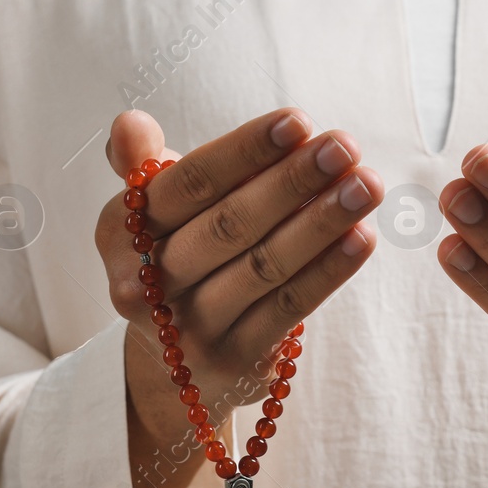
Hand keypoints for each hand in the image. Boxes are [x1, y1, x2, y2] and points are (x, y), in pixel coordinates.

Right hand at [96, 108, 381, 487]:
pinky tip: (361, 238)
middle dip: (292, 181)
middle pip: (228, 225)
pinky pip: (288, 307)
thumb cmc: (175, 258)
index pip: (188, 184)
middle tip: (344, 146)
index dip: (244, 151)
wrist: (172, 366)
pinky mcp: (234, 359)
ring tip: (367, 184)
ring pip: (263, 266)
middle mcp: (147, 284)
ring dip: (321, 222)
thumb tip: (129, 125)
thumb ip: (143, 164)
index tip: (297, 121)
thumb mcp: (153, 212)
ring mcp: (190, 327)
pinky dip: (327, 271)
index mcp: (120, 233)